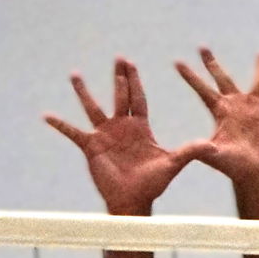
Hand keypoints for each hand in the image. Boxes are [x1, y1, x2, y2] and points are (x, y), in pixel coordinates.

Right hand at [45, 59, 205, 214]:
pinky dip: (60, 124)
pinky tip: (47, 115)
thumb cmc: (153, 184)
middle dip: (119, 77)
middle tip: (118, 57)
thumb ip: (190, 152)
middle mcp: (122, 127)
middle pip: (119, 96)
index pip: (138, 98)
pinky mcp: (91, 147)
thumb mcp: (172, 165)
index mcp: (140, 128)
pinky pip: (72, 132)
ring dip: (83, 91)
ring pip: (93, 108)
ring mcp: (105, 135)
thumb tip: (211, 145)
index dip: (135, 81)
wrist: (134, 200)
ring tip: (75, 74)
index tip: (130, 63)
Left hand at [176, 48, 258, 182]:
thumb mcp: (215, 157)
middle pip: (223, 78)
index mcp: (221, 111)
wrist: (255, 174)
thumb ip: (204, 150)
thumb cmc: (233, 167)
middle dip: (212, 63)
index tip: (177, 62)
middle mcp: (236, 105)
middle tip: (202, 47)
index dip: (191, 76)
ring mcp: (255, 109)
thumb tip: (195, 147)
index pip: (203, 90)